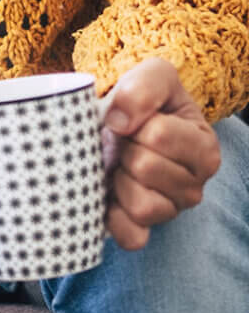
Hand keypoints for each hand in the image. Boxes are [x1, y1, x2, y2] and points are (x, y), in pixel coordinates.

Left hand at [100, 58, 220, 249]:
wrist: (117, 122)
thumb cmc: (140, 101)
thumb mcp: (152, 75)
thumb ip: (144, 86)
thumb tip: (119, 122)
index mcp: (203, 147)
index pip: (159, 135)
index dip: (133, 123)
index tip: (133, 120)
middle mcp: (195, 184)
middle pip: (146, 169)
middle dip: (124, 150)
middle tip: (122, 144)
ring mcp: (171, 210)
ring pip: (142, 205)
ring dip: (119, 181)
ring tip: (118, 166)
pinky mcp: (144, 230)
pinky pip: (132, 237)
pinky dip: (114, 219)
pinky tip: (108, 195)